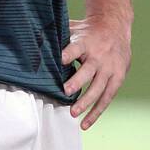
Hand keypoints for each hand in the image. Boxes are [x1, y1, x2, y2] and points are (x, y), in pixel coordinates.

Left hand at [60, 14, 130, 129]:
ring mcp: (110, 68)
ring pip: (99, 87)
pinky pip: (107, 97)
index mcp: (86, 42)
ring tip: (73, 113)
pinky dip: (96, 111)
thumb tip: (31, 39)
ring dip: (86, 101)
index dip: (69, 53)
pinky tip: (85, 123)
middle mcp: (99, 56)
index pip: (77, 47)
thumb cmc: (88, 32)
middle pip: (89, 70)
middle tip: (66, 91)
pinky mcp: (118, 78)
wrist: (115, 26)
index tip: (60, 59)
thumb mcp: (74, 28)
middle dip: (77, 81)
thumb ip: (57, 36)